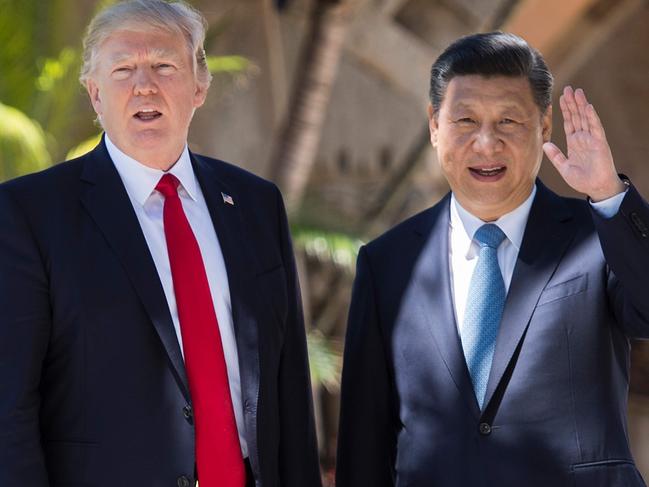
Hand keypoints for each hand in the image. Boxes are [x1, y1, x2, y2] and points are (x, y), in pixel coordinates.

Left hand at [543, 86, 624, 201]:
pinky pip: (595, 128)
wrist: (595, 188)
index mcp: (574, 143)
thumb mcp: (563, 167)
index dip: (565, 110)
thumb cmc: (582, 179)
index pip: (569, 122)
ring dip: (581, 105)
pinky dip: (591, 117)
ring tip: (577, 92)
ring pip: (585, 118)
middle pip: (577, 116)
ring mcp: (592, 139)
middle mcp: (583, 138)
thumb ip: (555, 155)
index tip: (560, 98)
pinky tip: (587, 107)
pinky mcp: (599, 143)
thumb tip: (544, 144)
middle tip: (568, 88)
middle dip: (572, 103)